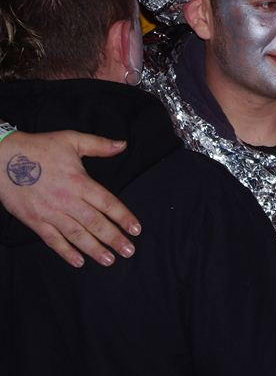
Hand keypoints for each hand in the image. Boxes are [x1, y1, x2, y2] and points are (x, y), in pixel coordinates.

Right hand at [0, 130, 138, 267]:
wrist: (2, 158)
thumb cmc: (39, 147)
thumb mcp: (72, 140)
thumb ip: (99, 145)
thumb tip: (123, 145)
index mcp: (79, 181)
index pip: (107, 203)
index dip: (123, 217)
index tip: (136, 229)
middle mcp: (67, 200)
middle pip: (95, 223)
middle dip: (114, 238)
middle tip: (129, 251)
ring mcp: (50, 213)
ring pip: (76, 235)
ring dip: (94, 249)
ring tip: (109, 260)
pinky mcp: (35, 221)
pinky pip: (53, 240)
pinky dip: (65, 252)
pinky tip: (78, 262)